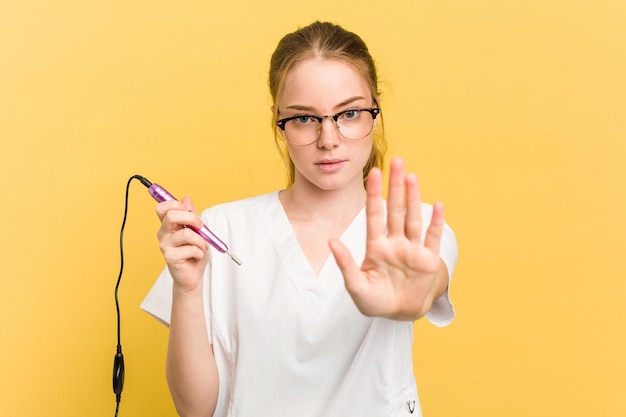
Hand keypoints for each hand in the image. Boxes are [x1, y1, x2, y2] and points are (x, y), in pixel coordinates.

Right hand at [156, 197, 210, 292]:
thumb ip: (191, 215)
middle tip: (201, 227)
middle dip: (192, 218)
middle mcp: (163, 233)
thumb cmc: (194, 253)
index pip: (163, 207)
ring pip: (186, 233)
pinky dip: (200, 251)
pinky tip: (197, 256)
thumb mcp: (197, 231)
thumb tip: (186, 199)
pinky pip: (190, 249)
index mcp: (168, 225)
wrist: (193, 275)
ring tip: (202, 247)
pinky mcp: (170, 257)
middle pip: (172, 216)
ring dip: (200, 240)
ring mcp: (165, 246)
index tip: (190, 212)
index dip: (176, 204)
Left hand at [328, 157, 446, 319]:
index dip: (375, 194)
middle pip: (395, 209)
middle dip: (396, 186)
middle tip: (398, 161)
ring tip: (412, 176)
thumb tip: (331, 241)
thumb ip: (346, 264)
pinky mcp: (428, 261)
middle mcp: (395, 243)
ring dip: (414, 198)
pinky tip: (438, 205)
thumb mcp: (356, 286)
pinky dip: (435, 223)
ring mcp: (412, 250)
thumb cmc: (374, 301)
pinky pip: (432, 239)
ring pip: (413, 219)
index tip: (374, 173)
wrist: (398, 314)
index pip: (375, 215)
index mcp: (376, 247)